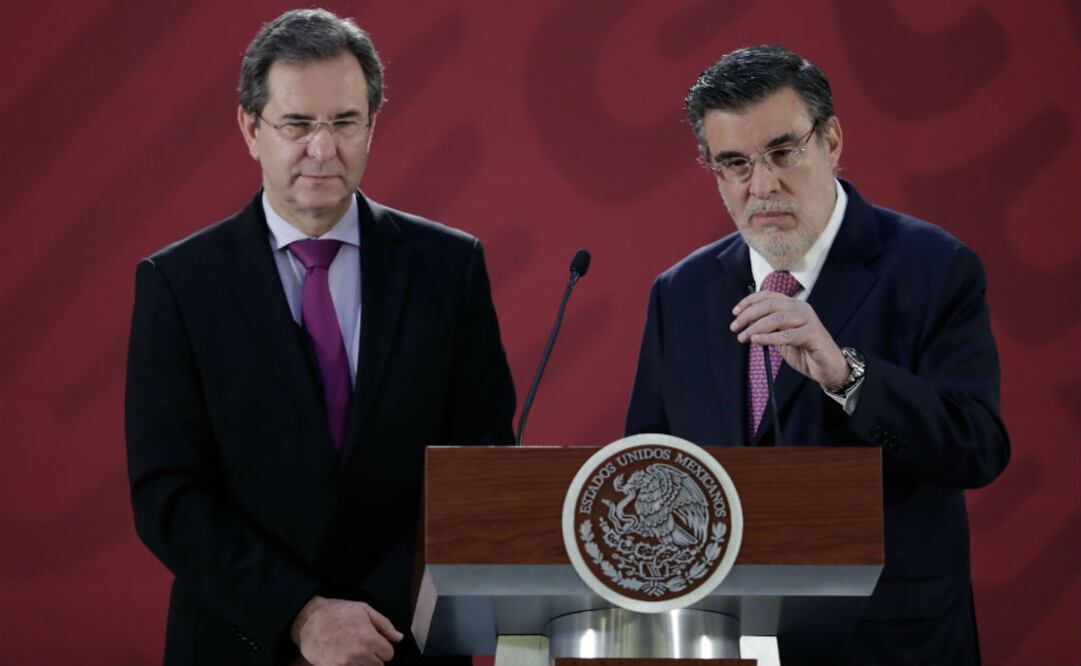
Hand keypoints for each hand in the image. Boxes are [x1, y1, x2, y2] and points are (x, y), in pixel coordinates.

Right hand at [291, 596, 402, 665]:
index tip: (375, 643)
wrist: (308, 620)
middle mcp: (360, 654)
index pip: (389, 654)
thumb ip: (384, 624)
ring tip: (352, 652)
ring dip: (362, 663)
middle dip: (374, 657)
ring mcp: (346, 664)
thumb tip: (399, 638)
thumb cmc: (337, 611)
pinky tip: (343, 657)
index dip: (383, 648)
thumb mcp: (363, 609)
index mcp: (370, 638)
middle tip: (363, 647)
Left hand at [730, 291, 848, 388]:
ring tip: (742, 337)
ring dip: (755, 327)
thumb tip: (746, 323)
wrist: (827, 367)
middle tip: (735, 327)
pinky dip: (769, 337)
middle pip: (769, 305)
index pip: (768, 296)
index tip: (735, 312)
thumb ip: (768, 328)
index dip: (749, 301)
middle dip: (748, 315)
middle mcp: (801, 308)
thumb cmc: (804, 351)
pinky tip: (756, 340)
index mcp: (793, 305)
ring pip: (777, 318)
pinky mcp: (813, 333)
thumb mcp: (781, 337)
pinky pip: (787, 334)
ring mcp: (808, 319)